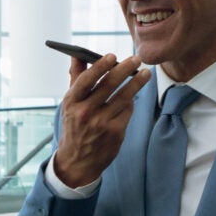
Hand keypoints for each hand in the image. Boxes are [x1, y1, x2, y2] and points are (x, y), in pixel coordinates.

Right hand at [48, 53, 151, 189]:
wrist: (77, 161)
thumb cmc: (74, 127)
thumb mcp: (70, 104)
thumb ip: (75, 78)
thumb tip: (77, 55)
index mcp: (71, 103)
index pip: (86, 80)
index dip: (100, 66)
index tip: (112, 56)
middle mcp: (85, 112)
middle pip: (109, 85)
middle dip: (125, 69)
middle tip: (136, 59)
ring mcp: (101, 123)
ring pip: (124, 97)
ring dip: (137, 83)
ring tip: (145, 73)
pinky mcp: (115, 132)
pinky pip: (127, 111)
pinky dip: (130, 103)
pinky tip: (131, 99)